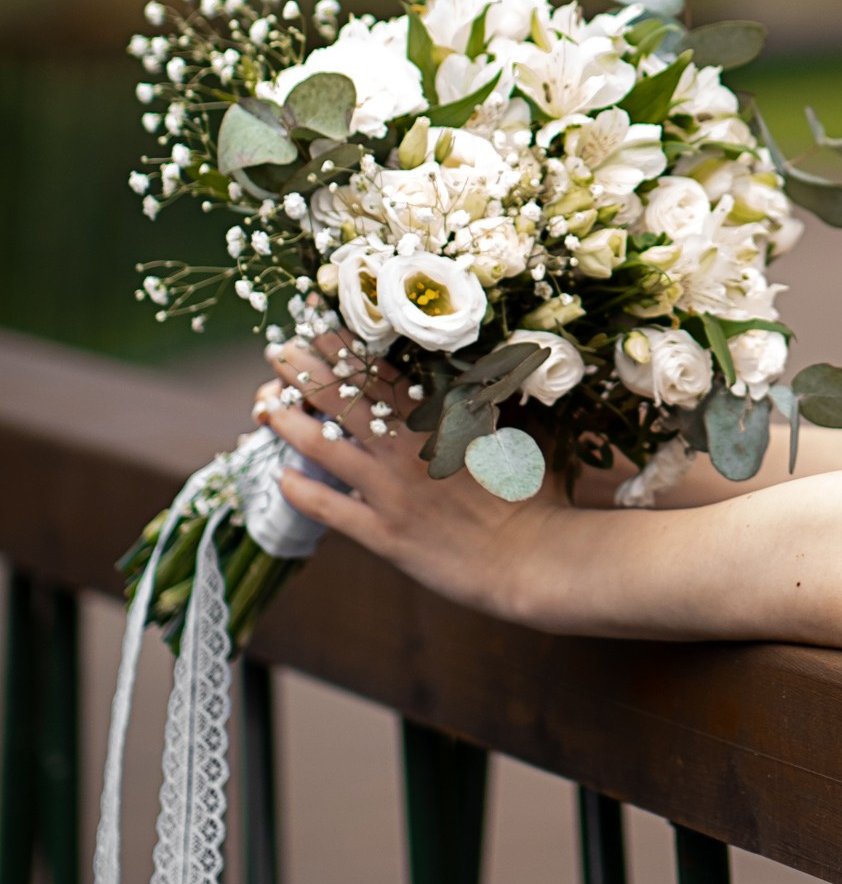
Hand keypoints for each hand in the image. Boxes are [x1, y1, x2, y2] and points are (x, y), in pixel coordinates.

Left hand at [257, 335, 559, 623]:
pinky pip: (328, 509)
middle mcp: (404, 448)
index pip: (377, 372)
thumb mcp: (520, 429)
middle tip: (278, 352)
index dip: (343, 348)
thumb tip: (494, 362)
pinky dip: (302, 491)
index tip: (318, 327)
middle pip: (341, 400)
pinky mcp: (382, 534)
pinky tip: (280, 476)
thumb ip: (493, 397)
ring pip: (323, 447)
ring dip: (288, 421)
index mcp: (436, 418)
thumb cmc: (534, 491)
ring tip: (264, 403)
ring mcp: (388, 491)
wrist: (530, 556)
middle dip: (304, 372)